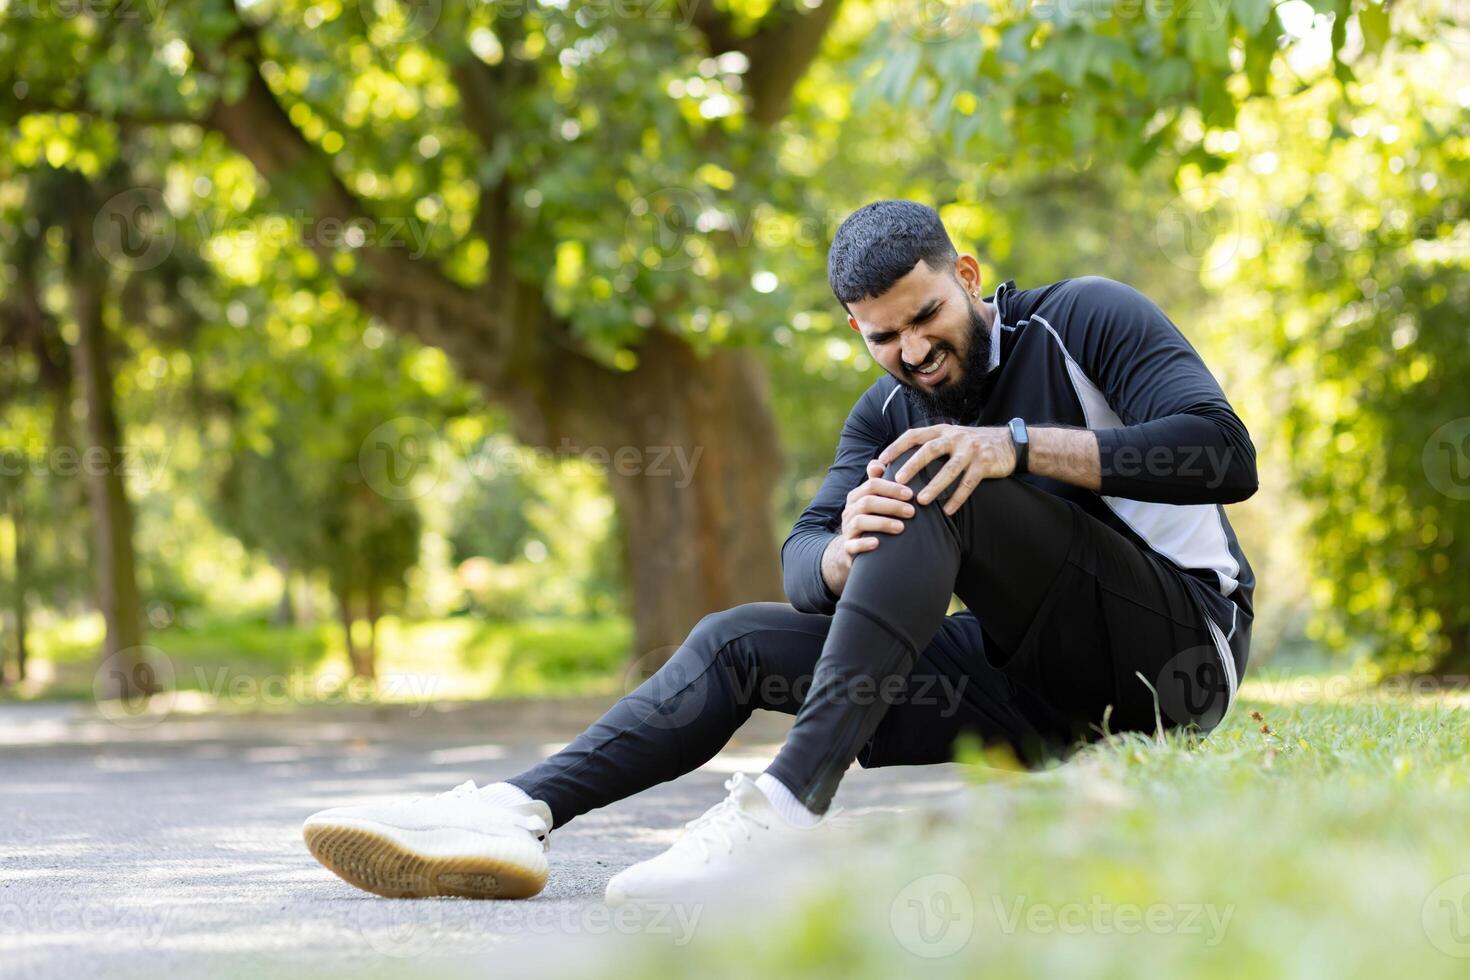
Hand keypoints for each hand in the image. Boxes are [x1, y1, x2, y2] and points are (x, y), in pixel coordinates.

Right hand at [821, 459, 915, 594]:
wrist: (852, 548)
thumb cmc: (871, 519)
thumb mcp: (874, 499)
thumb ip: (878, 482)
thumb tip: (878, 463)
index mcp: (857, 496)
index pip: (872, 485)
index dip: (892, 488)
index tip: (911, 494)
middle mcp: (849, 510)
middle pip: (868, 502)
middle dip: (891, 505)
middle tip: (912, 511)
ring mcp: (847, 529)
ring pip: (860, 521)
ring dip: (883, 523)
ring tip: (901, 527)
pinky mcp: (847, 548)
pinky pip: (852, 545)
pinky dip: (864, 543)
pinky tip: (877, 543)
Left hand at [877, 424, 1016, 515]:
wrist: (1010, 443)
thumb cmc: (972, 445)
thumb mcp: (951, 438)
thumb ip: (931, 446)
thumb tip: (900, 462)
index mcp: (942, 430)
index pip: (914, 435)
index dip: (897, 446)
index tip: (881, 460)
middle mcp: (955, 437)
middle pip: (930, 449)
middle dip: (912, 465)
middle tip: (898, 480)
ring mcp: (971, 449)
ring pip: (950, 469)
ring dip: (935, 485)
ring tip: (921, 500)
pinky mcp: (985, 463)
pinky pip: (969, 483)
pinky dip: (957, 497)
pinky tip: (947, 511)